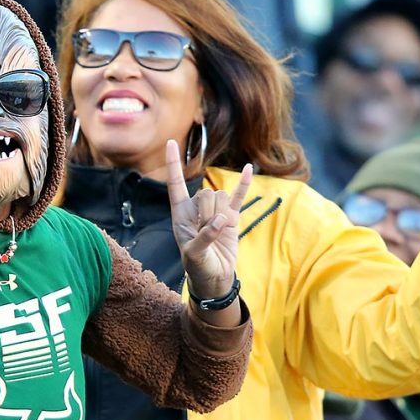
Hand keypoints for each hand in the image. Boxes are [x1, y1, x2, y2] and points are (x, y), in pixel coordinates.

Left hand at [167, 139, 249, 299]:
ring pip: (221, 197)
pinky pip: (239, 197)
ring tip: (217, 234)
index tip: (170, 142)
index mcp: (180, 214)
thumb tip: (221, 221)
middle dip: (209, 212)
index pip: (176, 184)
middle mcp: (197, 208)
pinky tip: (249, 169)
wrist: (215, 277)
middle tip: (207, 233)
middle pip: (206, 193)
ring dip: (221, 214)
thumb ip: (205, 237)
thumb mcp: (194, 255)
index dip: (173, 164)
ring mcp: (215, 211)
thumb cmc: (198, 267)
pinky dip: (244, 184)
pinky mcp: (232, 217)